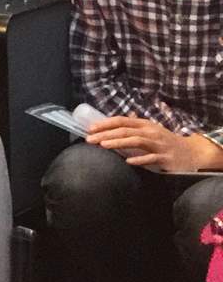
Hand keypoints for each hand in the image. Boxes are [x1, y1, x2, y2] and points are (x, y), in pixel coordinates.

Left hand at [85, 117, 222, 173]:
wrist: (192, 153)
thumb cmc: (166, 142)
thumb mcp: (150, 131)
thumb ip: (133, 127)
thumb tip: (111, 124)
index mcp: (145, 125)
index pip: (122, 120)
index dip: (105, 124)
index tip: (90, 128)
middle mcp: (151, 132)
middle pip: (125, 130)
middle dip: (106, 134)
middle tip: (89, 139)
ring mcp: (159, 144)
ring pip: (136, 141)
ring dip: (119, 143)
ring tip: (103, 145)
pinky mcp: (166, 158)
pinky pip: (151, 158)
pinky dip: (139, 159)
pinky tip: (128, 161)